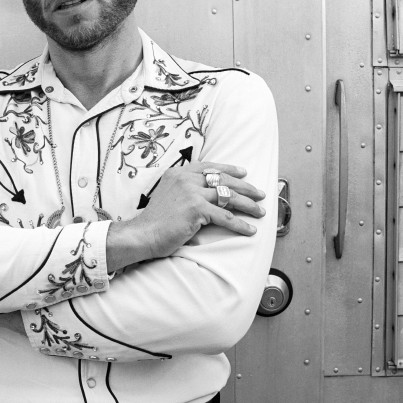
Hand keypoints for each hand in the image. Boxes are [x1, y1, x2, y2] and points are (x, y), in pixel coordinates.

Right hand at [107, 161, 266, 271]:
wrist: (142, 234)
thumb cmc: (156, 220)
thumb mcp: (169, 194)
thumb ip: (186, 188)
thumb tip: (208, 191)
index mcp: (179, 173)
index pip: (210, 167)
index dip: (230, 169)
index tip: (244, 173)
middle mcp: (186, 179)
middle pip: (224, 181)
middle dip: (246, 188)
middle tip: (260, 194)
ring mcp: (192, 193)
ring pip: (229, 197)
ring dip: (248, 205)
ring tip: (261, 212)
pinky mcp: (197, 209)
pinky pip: (225, 217)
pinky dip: (240, 224)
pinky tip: (250, 230)